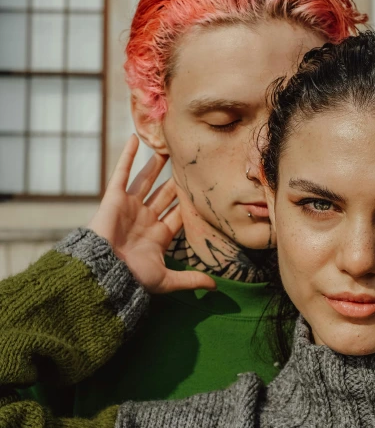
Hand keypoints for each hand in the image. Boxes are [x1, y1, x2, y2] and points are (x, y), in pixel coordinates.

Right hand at [87, 135, 215, 293]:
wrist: (105, 271)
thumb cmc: (133, 277)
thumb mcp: (167, 280)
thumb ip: (191, 279)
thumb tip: (216, 288)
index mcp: (158, 236)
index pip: (179, 215)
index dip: (189, 202)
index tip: (203, 188)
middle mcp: (145, 219)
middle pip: (164, 194)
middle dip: (175, 180)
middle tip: (189, 162)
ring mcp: (129, 207)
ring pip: (146, 180)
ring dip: (155, 164)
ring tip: (167, 147)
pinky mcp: (114, 198)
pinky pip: (121, 172)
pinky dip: (127, 156)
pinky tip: (134, 139)